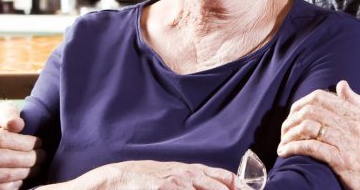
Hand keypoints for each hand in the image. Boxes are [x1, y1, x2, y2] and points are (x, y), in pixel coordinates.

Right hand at [0, 101, 43, 189]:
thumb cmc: (2, 122)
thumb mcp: (5, 111)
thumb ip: (9, 114)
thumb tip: (17, 124)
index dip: (23, 142)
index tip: (38, 142)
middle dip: (26, 158)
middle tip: (41, 155)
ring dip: (21, 173)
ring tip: (36, 166)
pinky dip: (10, 185)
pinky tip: (22, 177)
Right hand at [70, 160, 241, 189]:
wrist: (118, 177)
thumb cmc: (147, 180)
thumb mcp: (175, 176)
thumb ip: (195, 182)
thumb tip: (217, 187)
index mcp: (194, 170)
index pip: (226, 177)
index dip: (241, 187)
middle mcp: (189, 174)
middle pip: (221, 187)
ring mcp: (178, 181)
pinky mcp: (164, 188)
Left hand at [277, 80, 359, 189]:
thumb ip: (356, 103)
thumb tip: (342, 84)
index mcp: (356, 113)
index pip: (320, 97)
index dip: (300, 103)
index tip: (292, 114)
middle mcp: (351, 124)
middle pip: (310, 111)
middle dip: (291, 120)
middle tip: (284, 131)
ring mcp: (346, 142)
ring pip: (308, 128)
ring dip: (289, 135)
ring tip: (283, 143)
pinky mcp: (341, 160)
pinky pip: (311, 148)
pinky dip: (293, 148)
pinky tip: (285, 152)